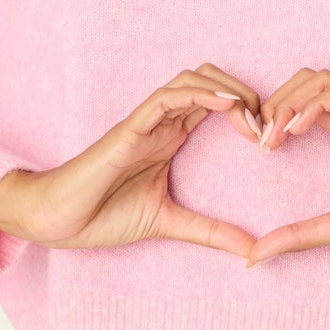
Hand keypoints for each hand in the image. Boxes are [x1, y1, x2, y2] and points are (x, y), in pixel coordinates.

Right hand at [0, 64, 265, 259]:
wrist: (58, 220)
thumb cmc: (103, 215)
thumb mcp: (169, 223)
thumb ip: (210, 231)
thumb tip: (253, 249)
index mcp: (172, 137)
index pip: (217, 104)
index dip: (249, 111)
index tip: (271, 139)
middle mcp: (162, 123)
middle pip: (210, 81)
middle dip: (244, 93)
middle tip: (266, 126)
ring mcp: (146, 122)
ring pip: (191, 80)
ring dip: (226, 90)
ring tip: (250, 115)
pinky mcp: (129, 127)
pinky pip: (166, 98)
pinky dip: (197, 94)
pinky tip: (223, 105)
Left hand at [244, 68, 329, 266]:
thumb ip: (300, 235)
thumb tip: (254, 257)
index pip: (300, 107)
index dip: (272, 118)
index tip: (256, 146)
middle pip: (304, 85)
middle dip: (275, 104)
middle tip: (258, 136)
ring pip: (321, 81)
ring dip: (290, 101)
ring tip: (274, 132)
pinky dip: (315, 103)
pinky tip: (297, 128)